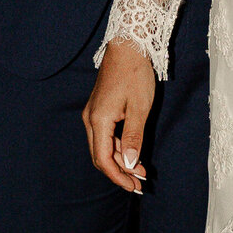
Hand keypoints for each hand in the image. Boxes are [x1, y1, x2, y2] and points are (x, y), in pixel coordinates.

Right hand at [83, 40, 155, 193]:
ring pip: (103, 146)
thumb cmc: (135, 74)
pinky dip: (119, 147)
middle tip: (140, 183)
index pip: (103, 159)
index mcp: (99, 120)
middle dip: (119, 172)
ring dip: (120, 160)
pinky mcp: (99, 108)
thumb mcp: (139, 108)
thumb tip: (129, 164)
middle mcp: (91, 119)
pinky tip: (133, 152)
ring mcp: (93, 113)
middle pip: (100, 156)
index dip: (118, 177)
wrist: (128, 45)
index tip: (134, 188)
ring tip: (141, 171)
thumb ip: (133, 137)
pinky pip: (105, 135)